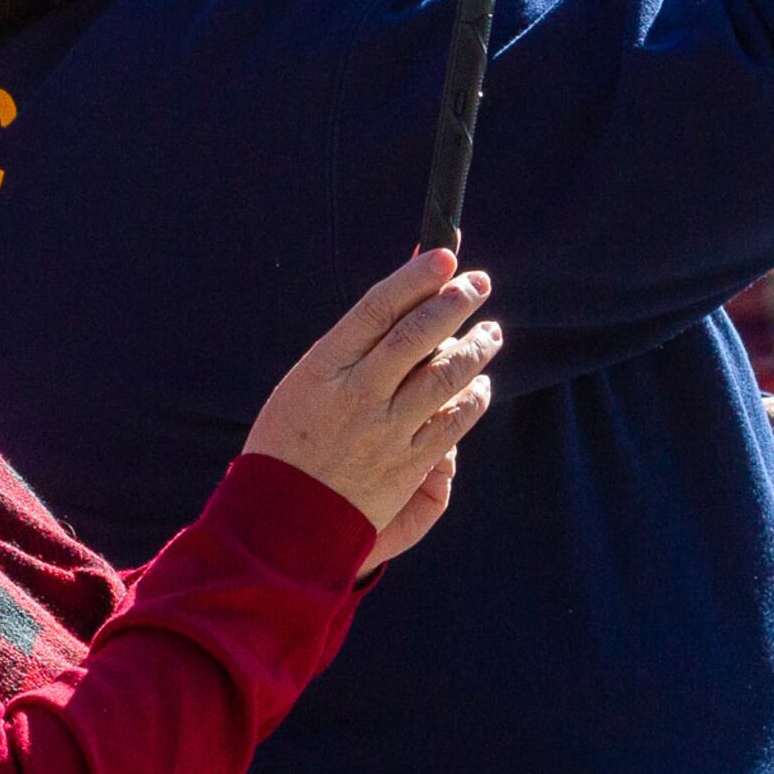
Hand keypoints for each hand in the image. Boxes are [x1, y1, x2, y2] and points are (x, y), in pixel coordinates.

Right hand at [243, 250, 497, 570]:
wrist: (282, 518)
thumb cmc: (290, 440)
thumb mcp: (307, 383)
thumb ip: (354, 346)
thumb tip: (400, 299)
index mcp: (324, 366)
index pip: (378, 308)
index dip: (416, 278)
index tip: (445, 256)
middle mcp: (357, 393)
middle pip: (417, 335)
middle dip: (455, 302)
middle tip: (479, 283)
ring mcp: (386, 430)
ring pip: (445, 377)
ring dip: (476, 348)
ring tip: (490, 331)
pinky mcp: (408, 465)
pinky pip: (453, 423)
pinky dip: (472, 399)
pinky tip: (481, 386)